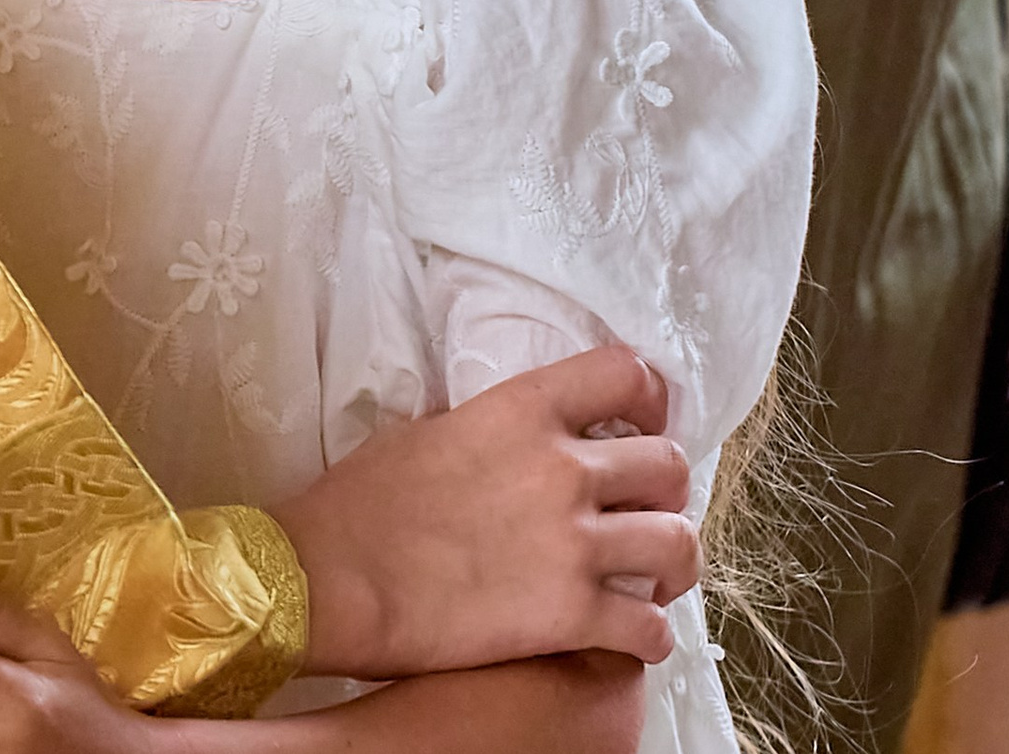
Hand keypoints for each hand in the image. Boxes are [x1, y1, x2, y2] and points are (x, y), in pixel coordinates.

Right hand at [273, 345, 695, 677]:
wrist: (329, 577)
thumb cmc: (359, 503)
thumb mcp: (425, 433)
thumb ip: (487, 431)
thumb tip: (509, 440)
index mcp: (519, 410)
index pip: (624, 373)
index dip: (648, 398)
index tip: (643, 422)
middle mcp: (561, 469)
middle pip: (668, 464)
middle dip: (665, 491)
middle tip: (644, 512)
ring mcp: (572, 544)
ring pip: (678, 543)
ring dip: (671, 563)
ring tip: (652, 579)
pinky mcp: (570, 616)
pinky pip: (651, 627)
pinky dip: (650, 635)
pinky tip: (629, 634)